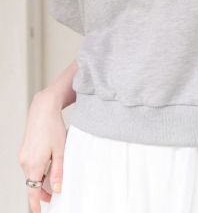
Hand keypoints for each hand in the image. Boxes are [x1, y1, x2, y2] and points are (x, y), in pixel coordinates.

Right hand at [17, 89, 67, 212]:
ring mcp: (23, 156)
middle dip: (43, 192)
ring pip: (32, 174)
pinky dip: (39, 168)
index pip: (33, 192)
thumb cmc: (53, 127)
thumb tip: (57, 189)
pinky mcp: (24, 150)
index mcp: (33, 165)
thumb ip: (58, 171)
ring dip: (42, 178)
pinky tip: (50, 162)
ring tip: (56, 176)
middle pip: (33, 184)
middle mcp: (24, 162)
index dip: (36, 204)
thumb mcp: (60, 151)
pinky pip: (31, 165)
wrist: (43, 109)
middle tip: (55, 196)